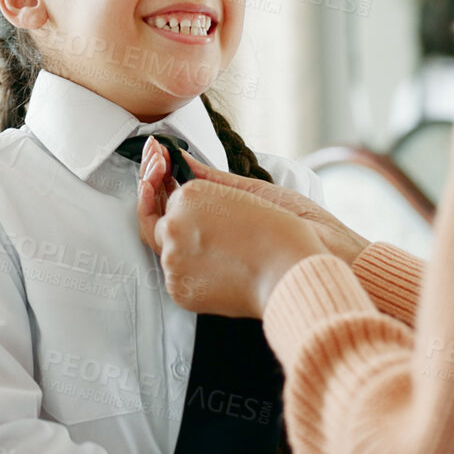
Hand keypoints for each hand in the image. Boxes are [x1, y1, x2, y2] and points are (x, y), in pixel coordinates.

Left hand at [135, 137, 329, 316]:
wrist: (292, 273)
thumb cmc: (278, 232)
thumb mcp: (245, 192)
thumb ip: (208, 179)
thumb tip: (185, 163)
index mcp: (190, 196)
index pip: (173, 196)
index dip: (185, 202)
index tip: (198, 212)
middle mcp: (175, 226)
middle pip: (162, 223)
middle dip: (179, 227)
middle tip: (208, 235)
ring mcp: (173, 260)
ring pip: (169, 252)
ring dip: (188, 251)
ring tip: (224, 253)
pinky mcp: (179, 290)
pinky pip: (178, 278)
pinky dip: (193, 273)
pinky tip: (220, 270)